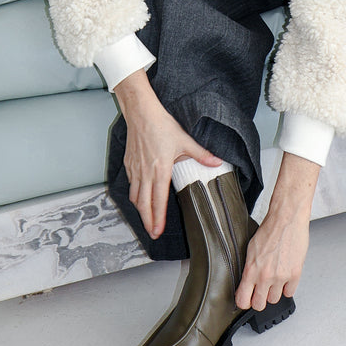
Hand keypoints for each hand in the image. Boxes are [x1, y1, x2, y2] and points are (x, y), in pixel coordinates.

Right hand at [114, 70, 220, 238]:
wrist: (141, 112)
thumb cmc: (162, 125)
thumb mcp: (185, 140)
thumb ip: (201, 154)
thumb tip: (217, 163)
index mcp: (160, 170)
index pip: (158, 200)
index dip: (158, 218)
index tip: (158, 231)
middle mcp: (145, 173)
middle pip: (143, 204)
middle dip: (147, 221)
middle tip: (152, 233)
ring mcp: (135, 169)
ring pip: (134, 196)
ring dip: (140, 209)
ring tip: (146, 219)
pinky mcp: (129, 163)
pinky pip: (131, 184)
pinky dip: (134, 195)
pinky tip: (139, 197)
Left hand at [235, 152, 319, 311]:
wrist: (287, 219)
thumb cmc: (270, 229)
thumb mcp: (251, 249)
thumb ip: (249, 268)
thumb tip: (247, 282)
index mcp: (251, 269)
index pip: (243, 300)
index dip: (244, 301)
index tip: (246, 299)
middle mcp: (265, 276)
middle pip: (259, 304)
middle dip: (258, 299)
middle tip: (260, 292)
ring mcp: (281, 276)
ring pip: (274, 299)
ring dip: (273, 292)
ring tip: (274, 280)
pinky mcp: (295, 274)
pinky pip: (290, 292)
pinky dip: (287, 287)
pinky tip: (285, 277)